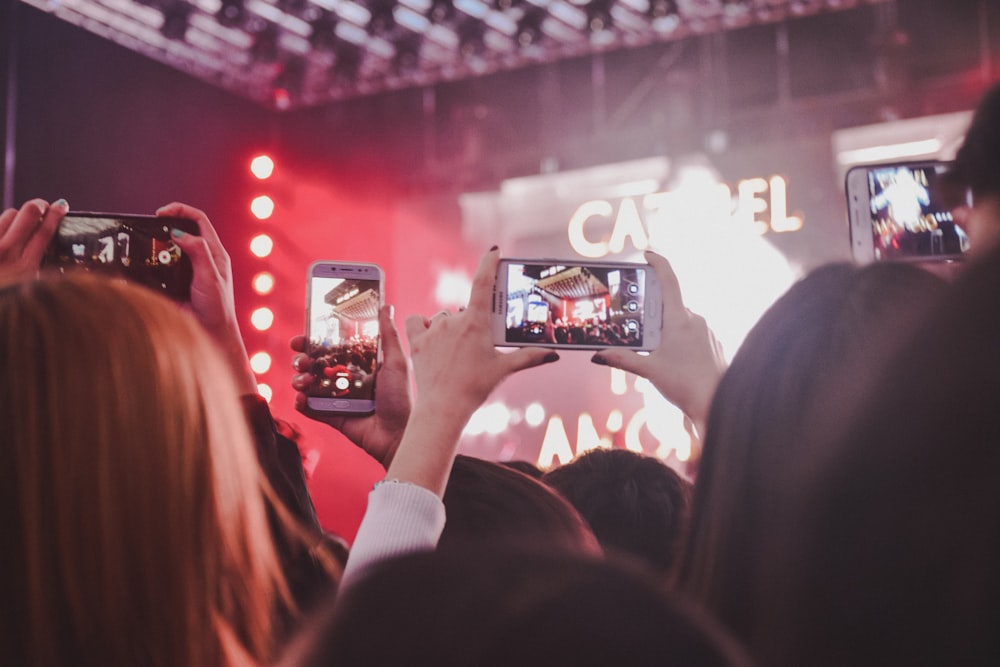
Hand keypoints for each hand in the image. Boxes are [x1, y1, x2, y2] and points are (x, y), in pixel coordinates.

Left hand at [0, 198, 67, 283]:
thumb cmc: (8, 299)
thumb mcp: (28, 289)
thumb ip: (37, 267)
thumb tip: (48, 239)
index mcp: (25, 268)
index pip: (45, 231)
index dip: (55, 214)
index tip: (61, 206)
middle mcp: (6, 252)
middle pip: (28, 213)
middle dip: (38, 206)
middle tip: (43, 207)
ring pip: (8, 214)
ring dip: (17, 217)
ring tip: (20, 227)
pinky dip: (2, 227)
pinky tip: (3, 238)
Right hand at [156, 202, 256, 394]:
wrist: (210, 333)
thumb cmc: (217, 307)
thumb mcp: (210, 277)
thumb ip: (198, 253)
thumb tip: (181, 234)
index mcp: (214, 252)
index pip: (198, 220)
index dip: (180, 211)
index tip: (161, 213)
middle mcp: (200, 258)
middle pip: (180, 230)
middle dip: (163, 226)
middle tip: (148, 228)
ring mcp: (185, 270)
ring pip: (166, 249)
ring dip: (154, 245)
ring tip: (142, 246)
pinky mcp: (173, 283)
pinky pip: (158, 268)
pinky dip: (149, 263)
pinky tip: (139, 263)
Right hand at [291, 305, 411, 467]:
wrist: (399, 434)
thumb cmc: (402, 398)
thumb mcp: (397, 362)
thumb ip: (388, 334)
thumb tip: (386, 305)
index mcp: (360, 363)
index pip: (332, 347)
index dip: (315, 340)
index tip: (303, 335)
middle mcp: (346, 378)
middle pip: (315, 363)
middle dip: (302, 359)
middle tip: (302, 358)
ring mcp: (337, 398)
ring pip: (308, 384)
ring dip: (300, 379)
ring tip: (305, 380)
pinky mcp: (332, 416)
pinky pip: (311, 408)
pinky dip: (301, 403)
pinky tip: (301, 398)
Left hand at [387, 248, 558, 495]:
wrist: (444, 407)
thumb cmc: (476, 387)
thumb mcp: (504, 369)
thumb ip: (530, 358)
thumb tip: (554, 354)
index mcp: (476, 322)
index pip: (483, 282)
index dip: (488, 263)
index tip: (493, 251)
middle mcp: (453, 320)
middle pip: (464, 310)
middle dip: (471, 322)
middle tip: (477, 345)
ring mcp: (433, 329)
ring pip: (443, 318)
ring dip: (449, 327)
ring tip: (455, 351)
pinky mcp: (417, 341)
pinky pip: (418, 321)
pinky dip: (424, 326)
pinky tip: (431, 338)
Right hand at [590, 250, 725, 438]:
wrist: (716, 403)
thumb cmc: (685, 385)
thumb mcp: (648, 371)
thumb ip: (621, 359)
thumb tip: (598, 354)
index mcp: (679, 320)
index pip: (668, 280)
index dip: (658, 263)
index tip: (647, 254)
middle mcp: (695, 320)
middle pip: (670, 304)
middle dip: (653, 312)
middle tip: (637, 324)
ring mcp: (706, 331)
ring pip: (681, 320)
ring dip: (665, 329)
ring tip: (655, 350)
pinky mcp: (712, 342)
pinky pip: (692, 332)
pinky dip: (679, 339)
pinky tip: (673, 359)